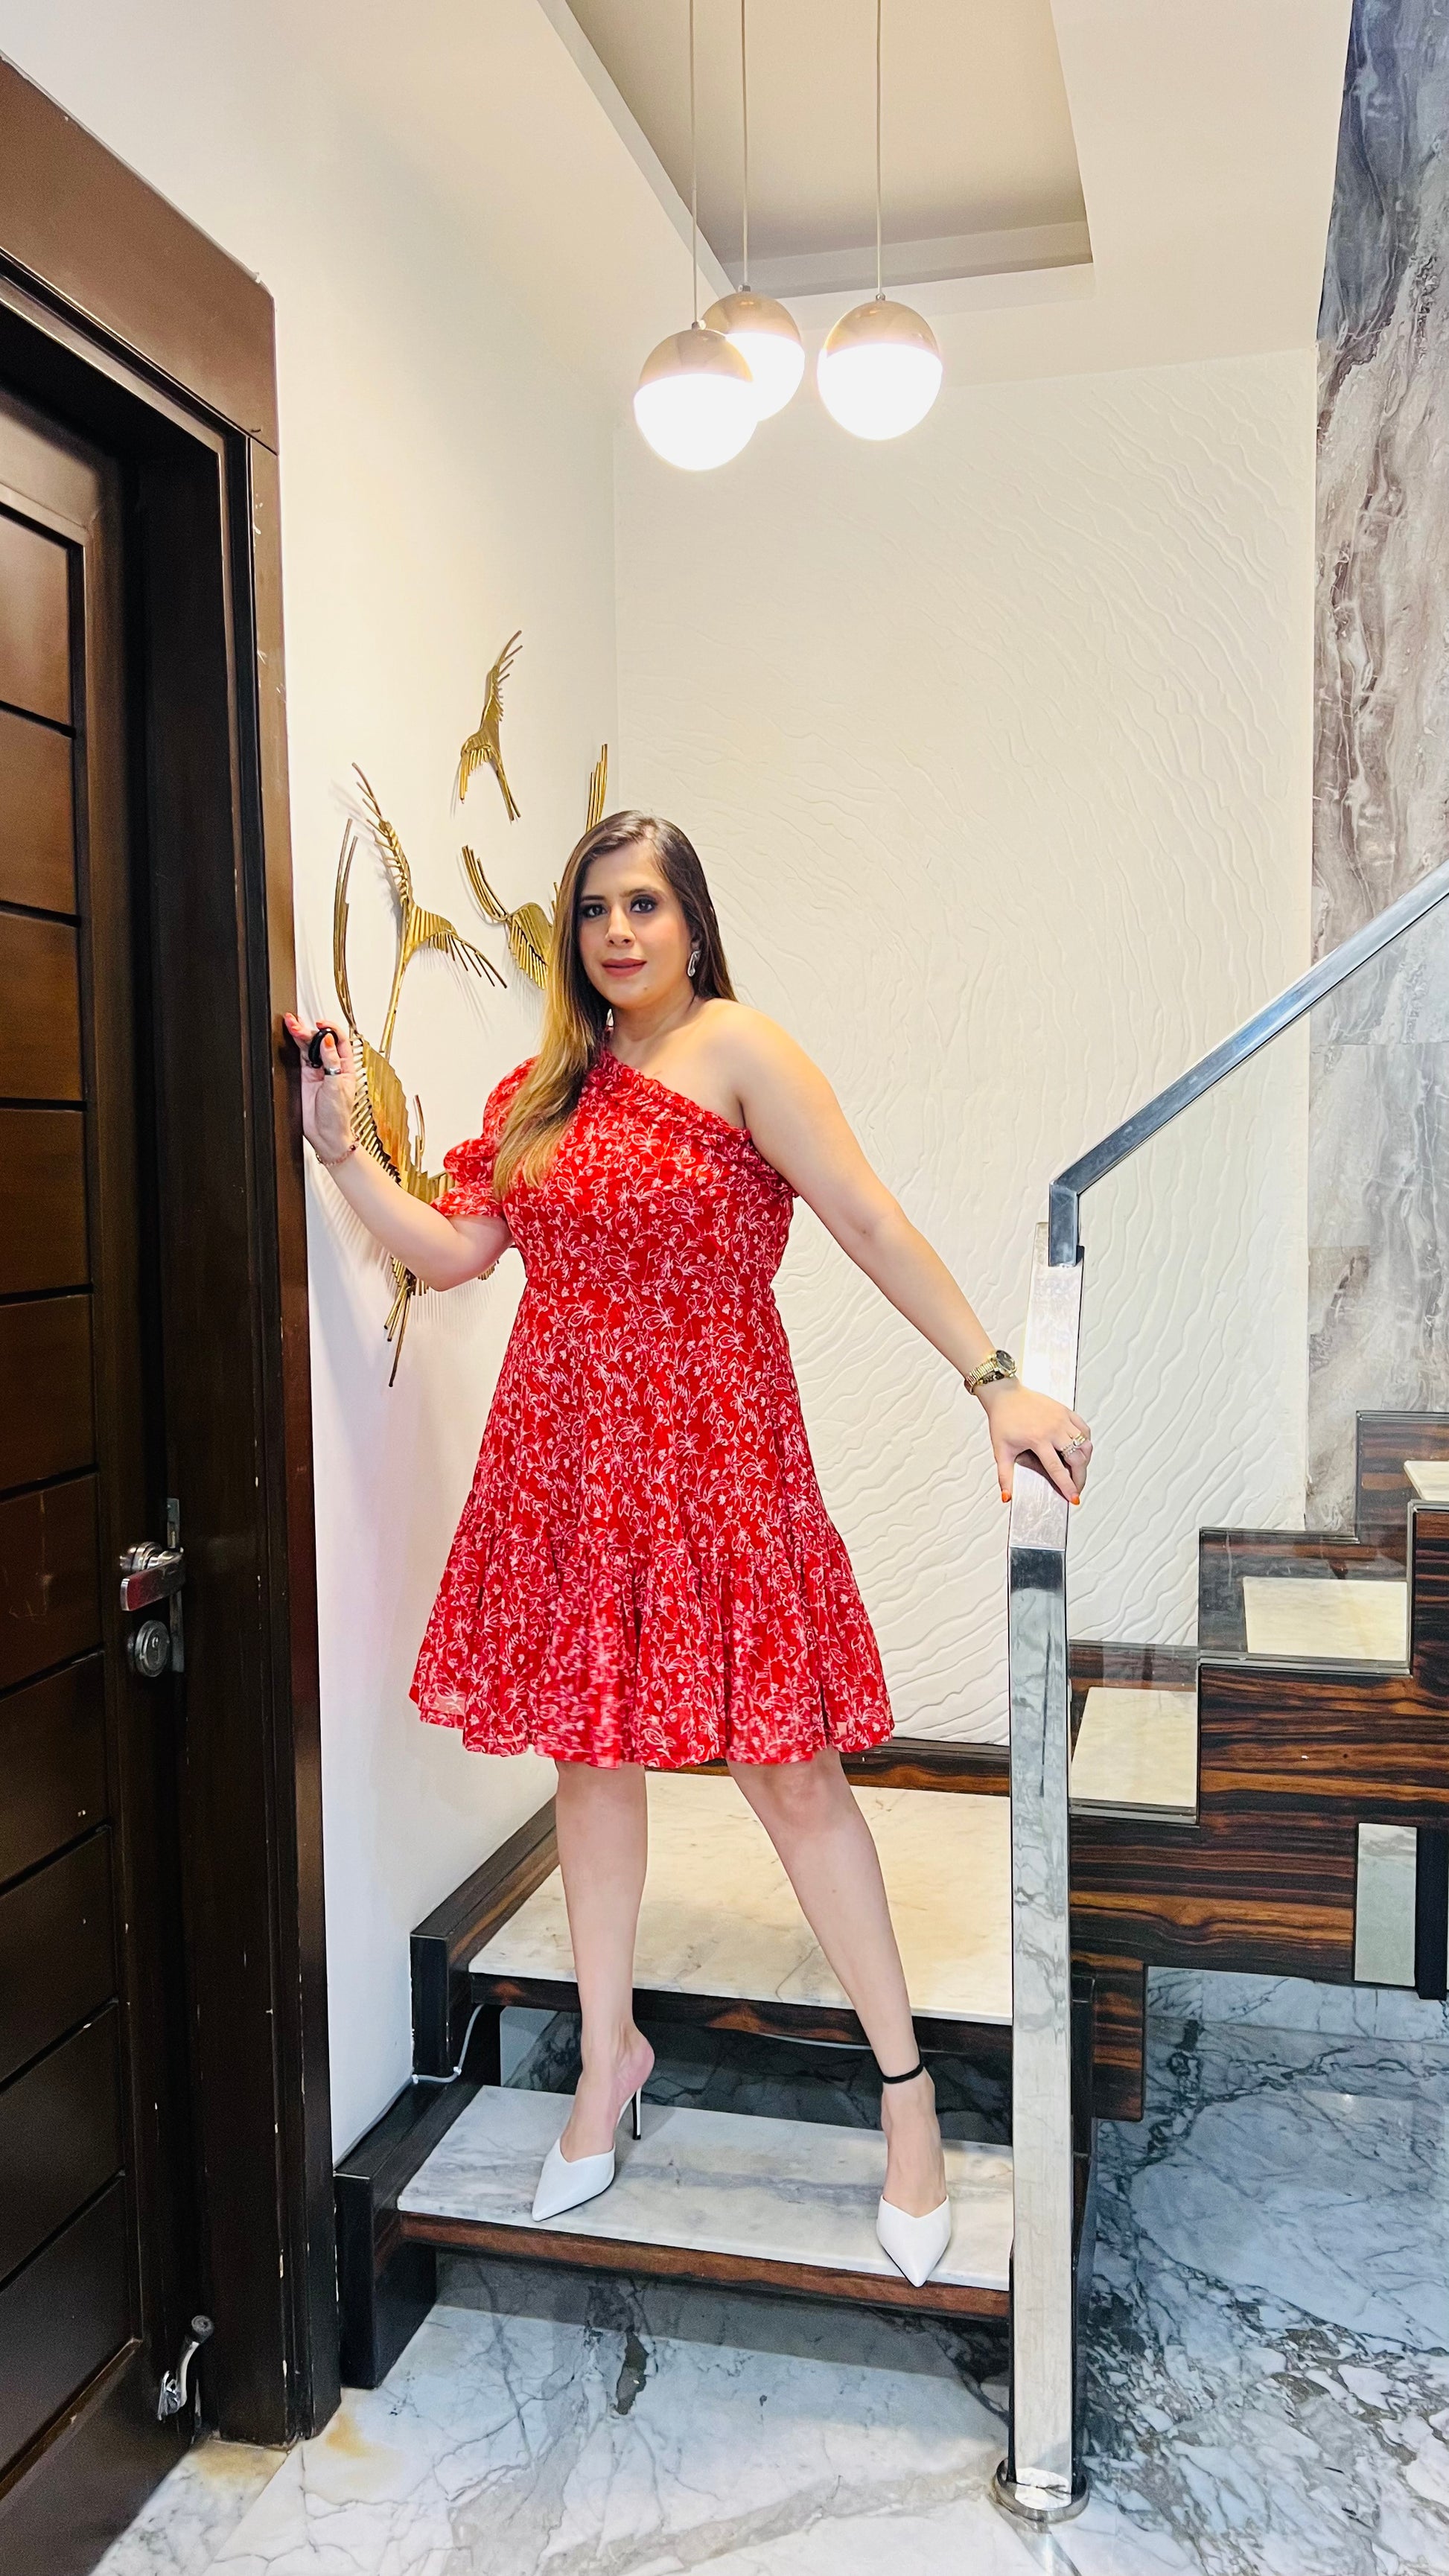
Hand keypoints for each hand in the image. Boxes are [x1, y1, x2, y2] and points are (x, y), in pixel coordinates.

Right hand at [282, 1011, 357, 1162]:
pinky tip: (291, 1037)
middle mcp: (331, 1066)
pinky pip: (299, 1057)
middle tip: (298, 1025)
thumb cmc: (338, 1116)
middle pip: (321, 1041)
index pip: (340, 1040)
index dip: (330, 1029)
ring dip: (300, 1034)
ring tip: (291, 1024)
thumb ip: (332, 1062)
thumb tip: (327, 1041)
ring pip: (308, 1047)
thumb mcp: (337, 1086)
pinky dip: (294, 1046)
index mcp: (345, 1067)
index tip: (320, 1024)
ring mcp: (316, 1071)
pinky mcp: (304, 1077)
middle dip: (310, 1030)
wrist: (325, 1135)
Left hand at [975, 1379, 1091, 1505]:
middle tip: (1076, 1487)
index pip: (1057, 1468)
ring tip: (1078, 1470)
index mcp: (1038, 1439)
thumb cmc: (1003, 1420)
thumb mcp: (1001, 1450)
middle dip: (1079, 1477)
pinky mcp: (1066, 1411)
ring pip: (1085, 1444)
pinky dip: (1085, 1442)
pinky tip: (1080, 1450)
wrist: (1004, 1395)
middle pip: (1077, 1458)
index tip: (1073, 1497)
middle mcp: (1053, 1428)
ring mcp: (1062, 1418)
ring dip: (1084, 1461)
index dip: (1067, 1486)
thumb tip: (1007, 1496)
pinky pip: (1084, 1429)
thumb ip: (1005, 1476)